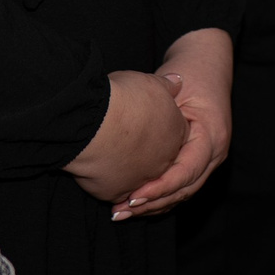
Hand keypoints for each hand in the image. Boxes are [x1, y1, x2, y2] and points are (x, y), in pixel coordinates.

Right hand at [65, 69, 189, 202]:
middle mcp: (164, 162)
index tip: (142, 118)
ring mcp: (142, 180)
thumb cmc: (125, 99)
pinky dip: (107, 180)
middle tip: (126, 138)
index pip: (173, 133)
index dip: (158, 125)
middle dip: (143, 151)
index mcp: (176, 134)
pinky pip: (114, 189)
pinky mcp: (117, 192)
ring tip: (108, 153)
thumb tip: (177, 82)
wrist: (97, 123)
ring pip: (136, 178)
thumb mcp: (151, 82)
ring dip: (125, 169)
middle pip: (156, 159)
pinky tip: (97, 167)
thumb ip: (166, 86)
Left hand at [114, 28, 233, 219]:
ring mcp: (207, 159)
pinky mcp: (195, 160)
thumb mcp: (177, 86)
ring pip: (181, 193)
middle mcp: (214, 154)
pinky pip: (178, 186)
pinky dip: (157, 197)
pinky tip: (133, 205)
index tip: (134, 195)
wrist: (207, 62)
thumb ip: (161, 110)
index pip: (187, 172)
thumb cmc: (192, 70)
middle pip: (184, 190)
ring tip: (120, 212)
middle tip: (120, 211)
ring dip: (152, 205)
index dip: (160, 187)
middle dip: (152, 203)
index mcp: (212, 137)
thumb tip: (135, 132)